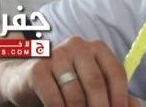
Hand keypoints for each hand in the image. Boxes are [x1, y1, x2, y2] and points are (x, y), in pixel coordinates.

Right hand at [1, 37, 140, 106]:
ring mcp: (56, 55)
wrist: (25, 80)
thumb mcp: (90, 86)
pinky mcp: (37, 69)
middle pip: (96, 83)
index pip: (116, 73)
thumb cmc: (65, 84)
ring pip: (75, 94)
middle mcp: (78, 46)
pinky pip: (54, 98)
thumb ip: (114, 94)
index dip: (120, 98)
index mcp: (97, 48)